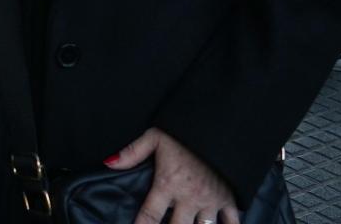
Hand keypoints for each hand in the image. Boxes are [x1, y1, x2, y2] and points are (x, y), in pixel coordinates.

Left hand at [108, 128, 237, 223]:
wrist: (220, 125)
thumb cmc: (184, 133)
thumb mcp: (155, 137)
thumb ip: (132, 153)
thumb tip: (108, 163)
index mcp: (168, 184)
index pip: (150, 216)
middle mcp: (189, 197)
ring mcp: (210, 200)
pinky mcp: (228, 199)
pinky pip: (232, 222)